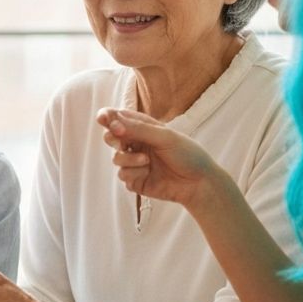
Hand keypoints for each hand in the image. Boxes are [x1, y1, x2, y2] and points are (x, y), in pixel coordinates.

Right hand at [96, 107, 220, 209]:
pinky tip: (148, 173)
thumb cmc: (187, 155)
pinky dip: (134, 174)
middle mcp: (136, 144)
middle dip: (113, 139)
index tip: (103, 119)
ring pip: (116, 158)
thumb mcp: (165, 137)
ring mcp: (134, 162)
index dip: (107, 117)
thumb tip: (113, 123)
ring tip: (146, 162)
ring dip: (128, 159)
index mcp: (143, 128)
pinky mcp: (135, 180)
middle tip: (120, 141)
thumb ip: (138, 129)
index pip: (118, 118)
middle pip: (110, 137)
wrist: (199, 184)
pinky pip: (123, 175)